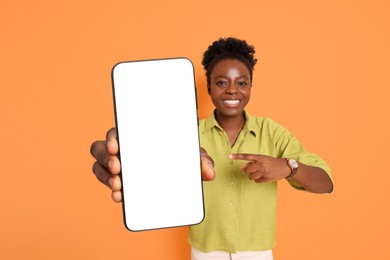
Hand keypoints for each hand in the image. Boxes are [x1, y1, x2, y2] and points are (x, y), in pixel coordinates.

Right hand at [90, 128, 214, 202]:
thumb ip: (200, 160)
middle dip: (105, 157)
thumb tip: (209, 172)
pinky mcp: (120, 181)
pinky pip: (108, 183)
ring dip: (105, 175)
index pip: (117, 131)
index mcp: (136, 135)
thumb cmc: (180, 157)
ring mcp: (119, 166)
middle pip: (101, 148)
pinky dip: (112, 190)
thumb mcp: (191, 155)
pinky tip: (119, 196)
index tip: (116, 145)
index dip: (112, 136)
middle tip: (118, 167)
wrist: (180, 174)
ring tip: (118, 185)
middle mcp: (124, 149)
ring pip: (100, 166)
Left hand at [229, 153, 289, 182]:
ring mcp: (264, 171)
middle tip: (254, 169)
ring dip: (253, 175)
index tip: (229, 156)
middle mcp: (261, 164)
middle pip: (247, 170)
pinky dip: (258, 179)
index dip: (237, 156)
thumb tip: (241, 168)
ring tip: (259, 172)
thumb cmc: (271, 162)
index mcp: (260, 157)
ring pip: (251, 176)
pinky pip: (256, 181)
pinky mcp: (267, 178)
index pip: (246, 156)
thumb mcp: (262, 159)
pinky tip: (263, 176)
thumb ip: (252, 162)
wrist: (285, 167)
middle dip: (248, 171)